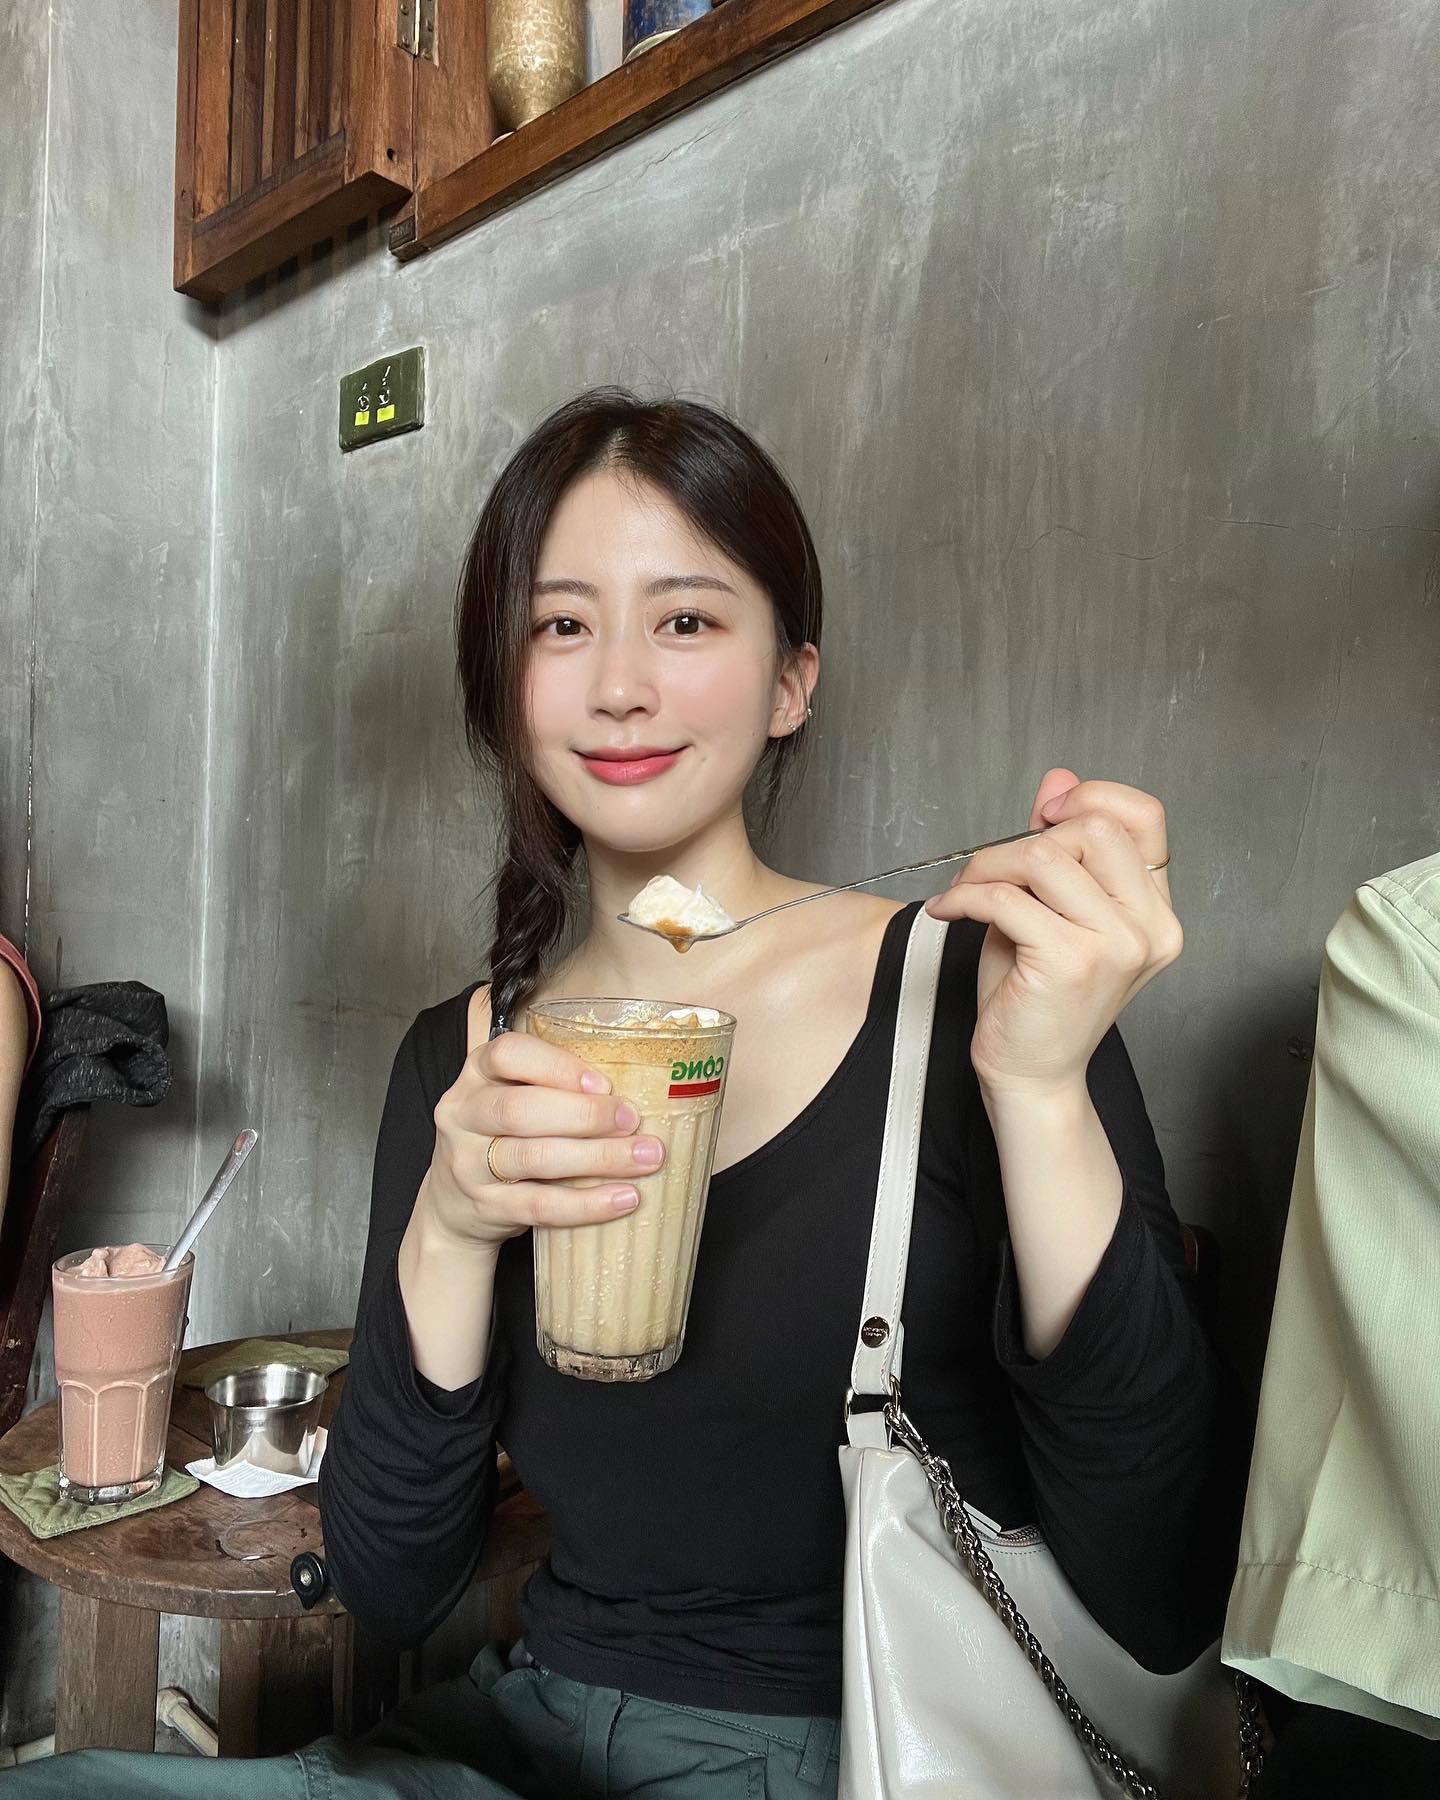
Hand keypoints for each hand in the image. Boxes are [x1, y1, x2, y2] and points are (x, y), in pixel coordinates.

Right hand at [423, 1032, 665, 1250]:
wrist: (453, 1205)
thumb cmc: (502, 1136)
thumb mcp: (512, 1096)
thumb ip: (554, 1086)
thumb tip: (632, 1090)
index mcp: (476, 1074)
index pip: (508, 1055)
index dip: (558, 1067)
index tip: (603, 1084)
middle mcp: (464, 1115)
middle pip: (520, 1110)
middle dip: (584, 1115)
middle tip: (632, 1121)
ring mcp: (468, 1164)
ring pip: (534, 1158)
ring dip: (597, 1158)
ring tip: (644, 1158)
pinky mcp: (486, 1207)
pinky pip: (541, 1205)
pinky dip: (586, 1204)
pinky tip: (623, 1198)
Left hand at [925, 768, 1181, 1097]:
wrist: (1031, 1073)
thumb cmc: (1036, 995)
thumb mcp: (1049, 908)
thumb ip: (1057, 846)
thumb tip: (1058, 779)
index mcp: (1153, 909)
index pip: (1145, 816)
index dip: (1092, 798)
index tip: (1042, 816)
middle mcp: (1148, 926)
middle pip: (1093, 827)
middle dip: (1025, 837)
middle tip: (986, 870)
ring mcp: (1116, 945)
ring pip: (1045, 856)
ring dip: (987, 865)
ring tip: (964, 892)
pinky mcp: (1072, 962)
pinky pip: (1008, 898)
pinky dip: (966, 896)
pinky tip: (950, 911)